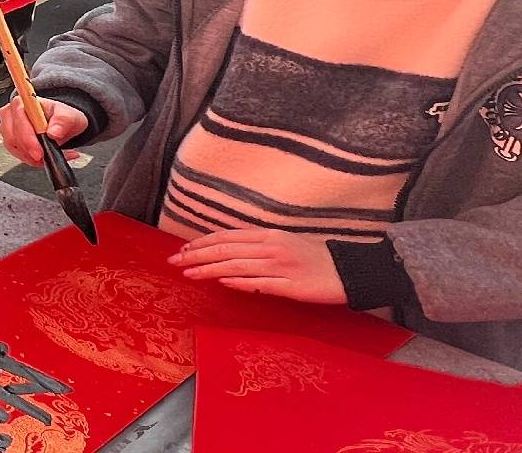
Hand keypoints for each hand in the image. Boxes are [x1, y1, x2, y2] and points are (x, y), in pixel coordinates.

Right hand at [0, 95, 88, 166]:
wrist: (61, 126)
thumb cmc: (61, 117)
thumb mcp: (69, 116)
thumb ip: (62, 121)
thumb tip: (53, 132)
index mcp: (24, 102)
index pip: (18, 117)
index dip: (26, 135)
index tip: (38, 150)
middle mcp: (12, 113)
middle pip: (12, 135)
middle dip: (28, 149)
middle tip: (43, 157)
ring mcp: (9, 128)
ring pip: (13, 147)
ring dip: (31, 156)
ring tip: (49, 155)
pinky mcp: (11, 142)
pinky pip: (17, 154)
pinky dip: (32, 159)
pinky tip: (45, 158)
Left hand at [168, 229, 347, 303]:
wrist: (346, 270)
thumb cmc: (313, 258)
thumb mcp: (282, 243)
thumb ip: (256, 246)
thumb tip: (227, 254)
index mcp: (268, 235)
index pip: (227, 237)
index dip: (202, 242)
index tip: (183, 250)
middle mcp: (271, 247)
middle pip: (226, 250)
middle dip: (197, 255)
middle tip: (175, 262)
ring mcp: (279, 266)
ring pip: (236, 266)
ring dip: (209, 269)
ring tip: (189, 274)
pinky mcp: (290, 286)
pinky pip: (258, 284)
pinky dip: (238, 282)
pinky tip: (221, 283)